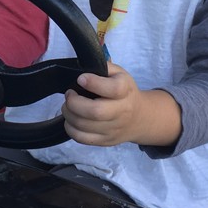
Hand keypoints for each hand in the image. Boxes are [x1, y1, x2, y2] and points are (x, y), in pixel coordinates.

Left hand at [62, 61, 182, 147]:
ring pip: (85, 126)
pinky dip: (70, 128)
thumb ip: (103, 67)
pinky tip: (71, 119)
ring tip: (68, 106)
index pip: (112, 89)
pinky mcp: (105, 141)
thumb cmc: (124, 91)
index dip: (93, 83)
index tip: (81, 78)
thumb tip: (82, 67)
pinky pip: (82, 139)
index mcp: (125, 90)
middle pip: (95, 111)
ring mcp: (113, 129)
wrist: (139, 118)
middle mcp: (122, 111)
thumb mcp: (119, 73)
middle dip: (74, 102)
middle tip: (69, 94)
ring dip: (69, 114)